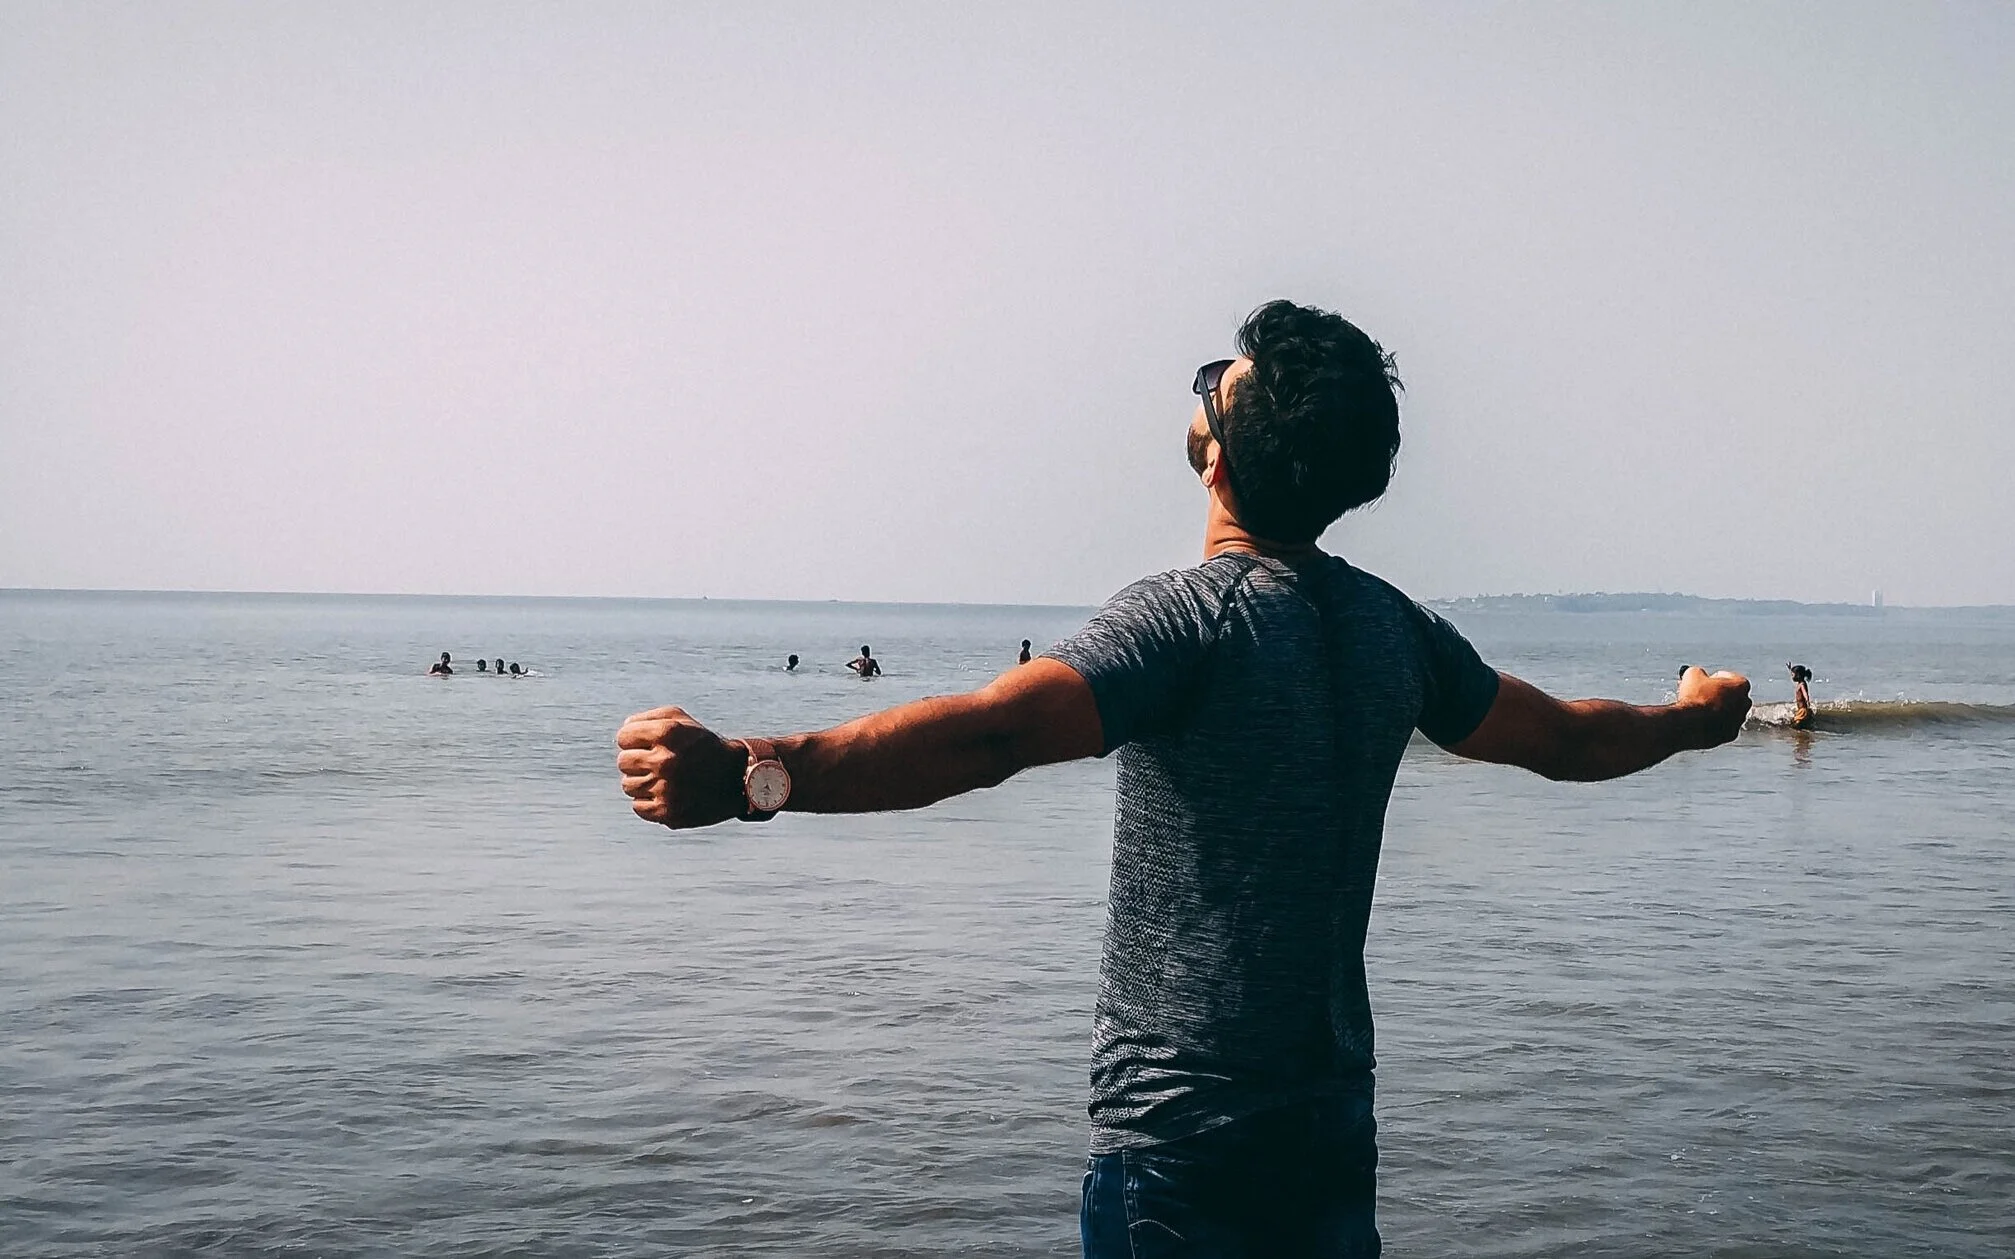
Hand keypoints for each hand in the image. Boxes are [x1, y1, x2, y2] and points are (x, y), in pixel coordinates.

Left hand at [615, 706, 745, 826]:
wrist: (736, 778)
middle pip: (623, 762)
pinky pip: (638, 806)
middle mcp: (665, 760)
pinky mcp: (668, 812)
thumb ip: (647, 718)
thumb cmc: (703, 745)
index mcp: (667, 733)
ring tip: (664, 778)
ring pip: (628, 786)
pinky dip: (649, 801)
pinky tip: (667, 794)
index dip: (635, 739)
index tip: (649, 744)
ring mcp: (666, 788)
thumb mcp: (681, 720)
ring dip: (643, 782)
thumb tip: (624, 730)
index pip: (623, 736)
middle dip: (638, 761)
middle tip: (658, 762)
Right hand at [1674, 666, 1750, 746]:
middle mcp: (1745, 703)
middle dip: (1720, 695)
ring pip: (1728, 713)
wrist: (1690, 724)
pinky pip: (1723, 727)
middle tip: (1703, 695)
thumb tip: (1697, 674)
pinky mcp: (1731, 735)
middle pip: (1733, 696)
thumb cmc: (1695, 698)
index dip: (1716, 678)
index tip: (1706, 681)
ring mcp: (1739, 720)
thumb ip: (1699, 672)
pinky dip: (1714, 725)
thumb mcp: (1692, 674)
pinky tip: (1700, 722)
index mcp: (1741, 685)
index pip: (1731, 678)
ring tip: (1699, 710)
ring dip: (1717, 710)